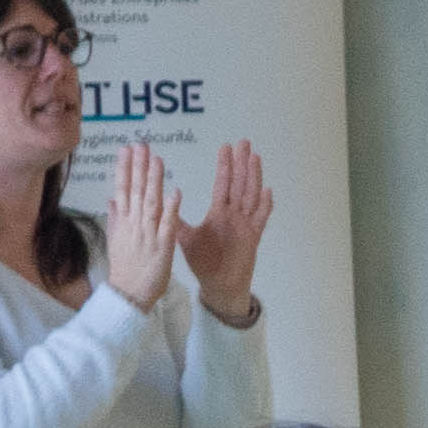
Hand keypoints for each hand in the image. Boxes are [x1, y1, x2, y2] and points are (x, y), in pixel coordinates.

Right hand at [101, 140, 176, 310]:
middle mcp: (133, 224)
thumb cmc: (125, 268)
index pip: (123, 188)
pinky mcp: (162, 246)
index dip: (125, 168)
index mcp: (123, 221)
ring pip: (151, 202)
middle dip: (139, 166)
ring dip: (154, 180)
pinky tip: (176, 192)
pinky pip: (168, 224)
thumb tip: (112, 199)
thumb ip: (115, 218)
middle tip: (142, 145)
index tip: (127, 149)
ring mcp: (147, 233)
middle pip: (135, 190)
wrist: (128, 294)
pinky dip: (171, 208)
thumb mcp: (115, 240)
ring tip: (158, 160)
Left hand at [181, 141, 270, 322]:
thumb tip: (160, 203)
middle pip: (240, 183)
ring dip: (253, 176)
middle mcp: (234, 214)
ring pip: (251, 195)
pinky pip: (260, 219)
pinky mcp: (252, 237)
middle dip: (242, 162)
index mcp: (219, 212)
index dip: (225, 165)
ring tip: (254, 158)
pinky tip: (267, 191)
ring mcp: (246, 224)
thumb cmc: (204, 261)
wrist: (219, 284)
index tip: (226, 147)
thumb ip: (175, 220)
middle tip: (244, 142)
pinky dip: (264, 206)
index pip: (223, 183)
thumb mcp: (185, 238)